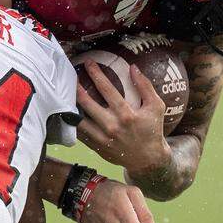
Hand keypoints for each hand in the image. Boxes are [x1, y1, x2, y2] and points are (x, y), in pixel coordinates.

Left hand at [76, 61, 170, 177]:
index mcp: (126, 114)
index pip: (106, 89)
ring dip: (71, 104)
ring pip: (79, 119)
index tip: (88, 63)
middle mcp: (112, 126)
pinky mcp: (96, 147)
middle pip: (87, 102)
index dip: (95, 73)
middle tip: (72, 75)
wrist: (148, 159)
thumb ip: (145, 86)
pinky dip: (73, 121)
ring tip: (66, 92)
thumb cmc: (152, 130)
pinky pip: (79, 132)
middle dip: (77, 86)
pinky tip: (69, 110)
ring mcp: (102, 138)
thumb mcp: (156, 106)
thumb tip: (133, 67)